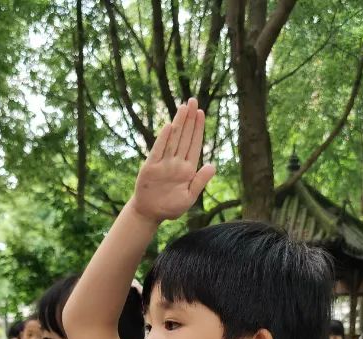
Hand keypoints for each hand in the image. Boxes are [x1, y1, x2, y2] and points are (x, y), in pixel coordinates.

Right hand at [131, 98, 215, 224]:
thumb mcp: (189, 197)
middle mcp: (176, 163)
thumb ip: (200, 181)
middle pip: (185, 137)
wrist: (150, 214)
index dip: (198, 129)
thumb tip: (212, 166)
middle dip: (189, 119)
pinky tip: (169, 126)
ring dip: (179, 123)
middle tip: (193, 101)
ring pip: (173, 140)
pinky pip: (158, 150)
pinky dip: (163, 139)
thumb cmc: (170, 207)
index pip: (195, 145)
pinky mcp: (150, 167)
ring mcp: (163, 164)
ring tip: (184, 107)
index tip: (201, 113)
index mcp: (188, 169)